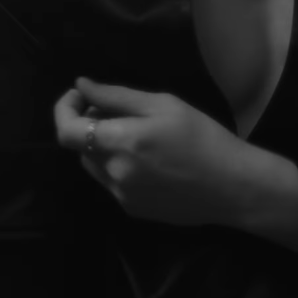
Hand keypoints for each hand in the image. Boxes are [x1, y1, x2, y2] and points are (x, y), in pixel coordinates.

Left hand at [52, 77, 253, 227]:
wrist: (233, 187)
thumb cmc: (204, 137)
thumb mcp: (163, 105)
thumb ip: (116, 96)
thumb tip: (81, 86)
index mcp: (122, 142)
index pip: (66, 132)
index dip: (64, 110)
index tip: (79, 97)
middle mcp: (115, 173)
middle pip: (80, 148)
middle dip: (89, 126)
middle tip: (117, 112)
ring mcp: (122, 196)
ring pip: (94, 167)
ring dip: (102, 148)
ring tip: (135, 137)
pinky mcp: (133, 210)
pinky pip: (112, 184)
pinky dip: (118, 168)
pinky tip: (150, 162)